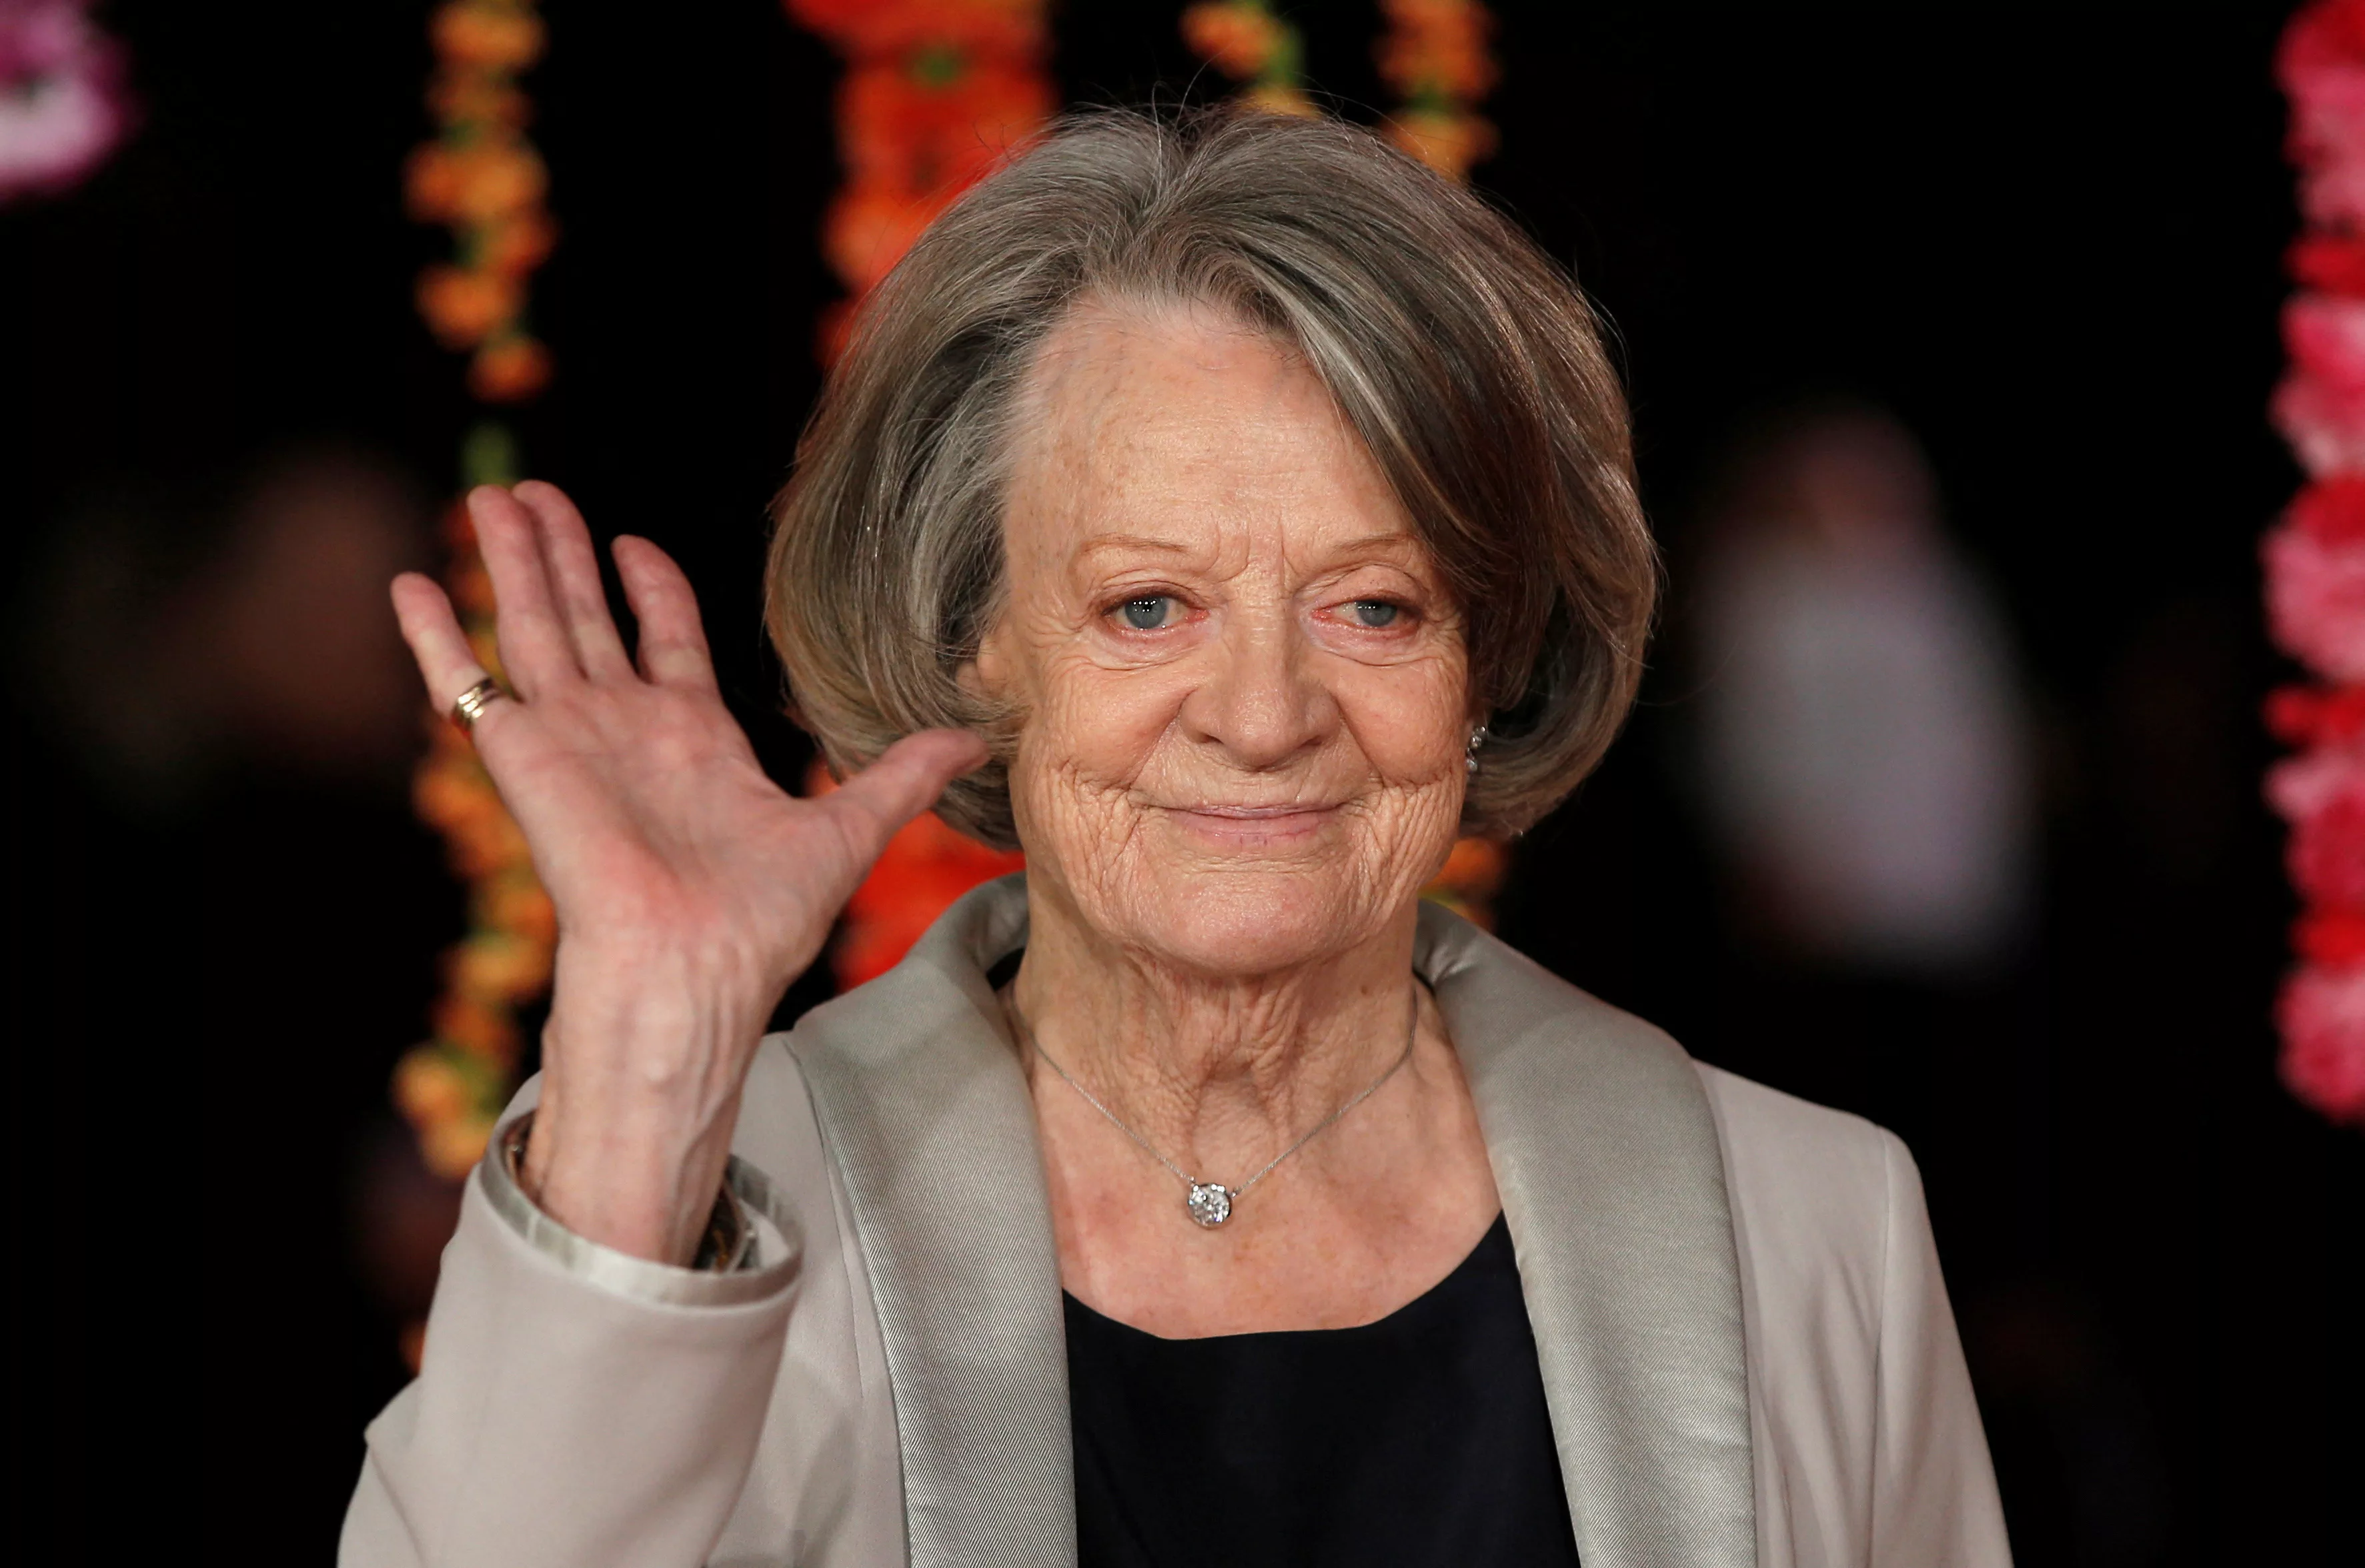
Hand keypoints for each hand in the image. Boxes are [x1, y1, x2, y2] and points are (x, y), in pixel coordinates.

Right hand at [392, 481, 985, 1262]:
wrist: (692, 969)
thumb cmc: (761, 923)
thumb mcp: (850, 831)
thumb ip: (902, 777)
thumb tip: (975, 739)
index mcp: (692, 739)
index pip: (664, 641)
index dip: (649, 589)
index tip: (631, 543)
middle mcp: (622, 729)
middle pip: (585, 617)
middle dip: (562, 556)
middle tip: (536, 493)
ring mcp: (567, 737)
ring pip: (532, 625)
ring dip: (511, 562)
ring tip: (493, 498)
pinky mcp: (520, 754)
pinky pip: (464, 683)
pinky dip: (434, 636)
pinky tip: (409, 581)